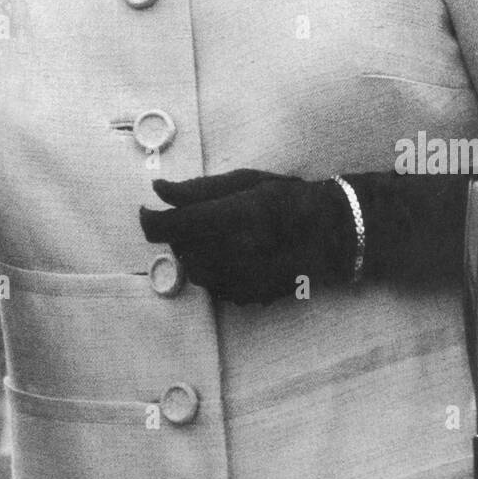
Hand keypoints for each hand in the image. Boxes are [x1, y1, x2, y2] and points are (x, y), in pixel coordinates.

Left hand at [139, 170, 355, 304]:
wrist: (330, 234)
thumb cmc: (286, 198)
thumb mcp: (243, 181)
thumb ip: (197, 188)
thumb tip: (157, 189)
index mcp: (227, 218)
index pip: (168, 227)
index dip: (149, 220)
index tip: (147, 211)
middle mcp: (229, 254)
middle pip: (178, 248)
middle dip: (179, 232)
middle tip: (200, 216)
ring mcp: (237, 280)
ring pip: (192, 269)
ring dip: (194, 252)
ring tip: (221, 234)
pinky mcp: (245, 297)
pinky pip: (211, 285)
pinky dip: (212, 269)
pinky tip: (235, 253)